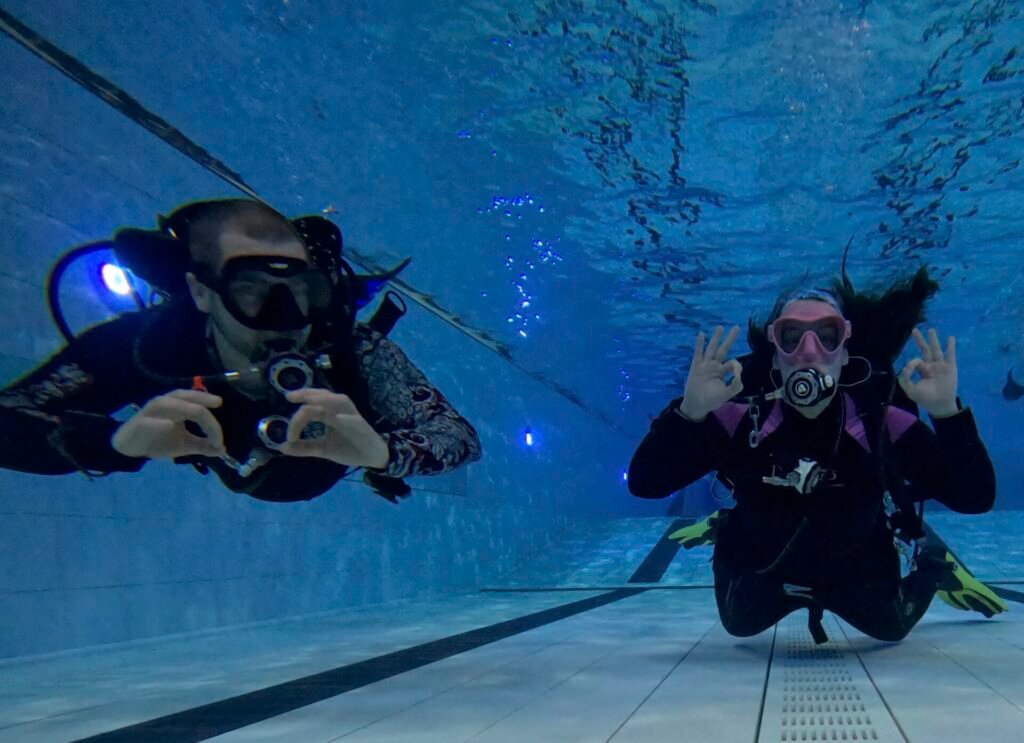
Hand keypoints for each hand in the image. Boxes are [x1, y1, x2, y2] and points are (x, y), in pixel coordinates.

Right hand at [111, 390, 225, 458]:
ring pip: (168, 403)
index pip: (198, 405)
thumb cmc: (158, 441)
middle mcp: (166, 403)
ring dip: (186, 409)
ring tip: (201, 415)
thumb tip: (222, 449)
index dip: (212, 422)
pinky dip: (159, 422)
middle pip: (186, 397)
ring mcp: (151, 412)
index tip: (219, 441)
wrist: (130, 448)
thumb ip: (203, 445)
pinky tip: (170, 426)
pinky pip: (149, 421)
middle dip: (203, 404)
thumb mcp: (184, 444)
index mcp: (178, 405)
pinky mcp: (139, 423)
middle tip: (217, 409)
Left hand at [279, 388, 389, 468]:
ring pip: (338, 401)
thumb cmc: (349, 448)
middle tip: (290, 396)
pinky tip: (336, 418)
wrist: (372, 457)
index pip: (311, 406)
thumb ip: (304, 447)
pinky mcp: (362, 427)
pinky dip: (346, 418)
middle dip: (307, 394)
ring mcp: (352, 416)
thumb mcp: (323, 449)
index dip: (297, 418)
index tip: (289, 437)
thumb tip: (281, 446)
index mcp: (329, 413)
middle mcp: (339, 410)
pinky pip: (354, 420)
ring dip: (324, 400)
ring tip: (309, 401)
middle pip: (323, 396)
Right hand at [680, 325, 743, 419]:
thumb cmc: (712, 400)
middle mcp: (715, 365)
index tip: (737, 374)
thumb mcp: (727, 394)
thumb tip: (739, 375)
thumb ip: (735, 386)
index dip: (737, 366)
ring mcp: (705, 365)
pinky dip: (699, 344)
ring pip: (711, 348)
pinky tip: (701, 334)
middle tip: (736, 327)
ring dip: (715, 338)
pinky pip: (698, 353)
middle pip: (724, 349)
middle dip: (730, 339)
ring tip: (720, 327)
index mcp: (723, 372)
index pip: (732, 363)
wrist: (697, 405)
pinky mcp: (696, 366)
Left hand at [898, 328, 958, 415]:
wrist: (939, 404)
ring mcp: (941, 366)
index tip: (912, 367)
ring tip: (930, 330)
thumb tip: (906, 366)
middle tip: (914, 330)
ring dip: (933, 340)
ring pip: (936, 350)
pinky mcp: (950, 368)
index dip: (913, 363)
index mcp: (923, 370)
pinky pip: (950, 355)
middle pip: (925, 350)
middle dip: (920, 340)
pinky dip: (950, 347)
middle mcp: (932, 366)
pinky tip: (950, 338)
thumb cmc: (925, 398)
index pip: (916, 361)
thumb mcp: (910, 389)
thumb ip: (905, 378)